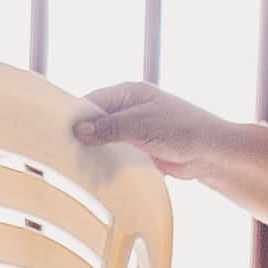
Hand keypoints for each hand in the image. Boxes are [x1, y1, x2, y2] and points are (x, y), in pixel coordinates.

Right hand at [72, 81, 243, 177]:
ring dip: (93, 153)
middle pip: (95, 121)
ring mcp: (133, 129)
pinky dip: (105, 164)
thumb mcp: (142, 125)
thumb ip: (110, 127)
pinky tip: (95, 175)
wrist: (210, 153)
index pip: (92, 101)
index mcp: (128, 93)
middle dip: (82, 137)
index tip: (57, 133)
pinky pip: (114, 154)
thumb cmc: (182, 130)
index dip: (75, 117)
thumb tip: (79, 130)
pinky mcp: (138, 148)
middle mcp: (128, 108)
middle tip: (63, 153)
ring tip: (75, 167)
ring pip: (103, 140)